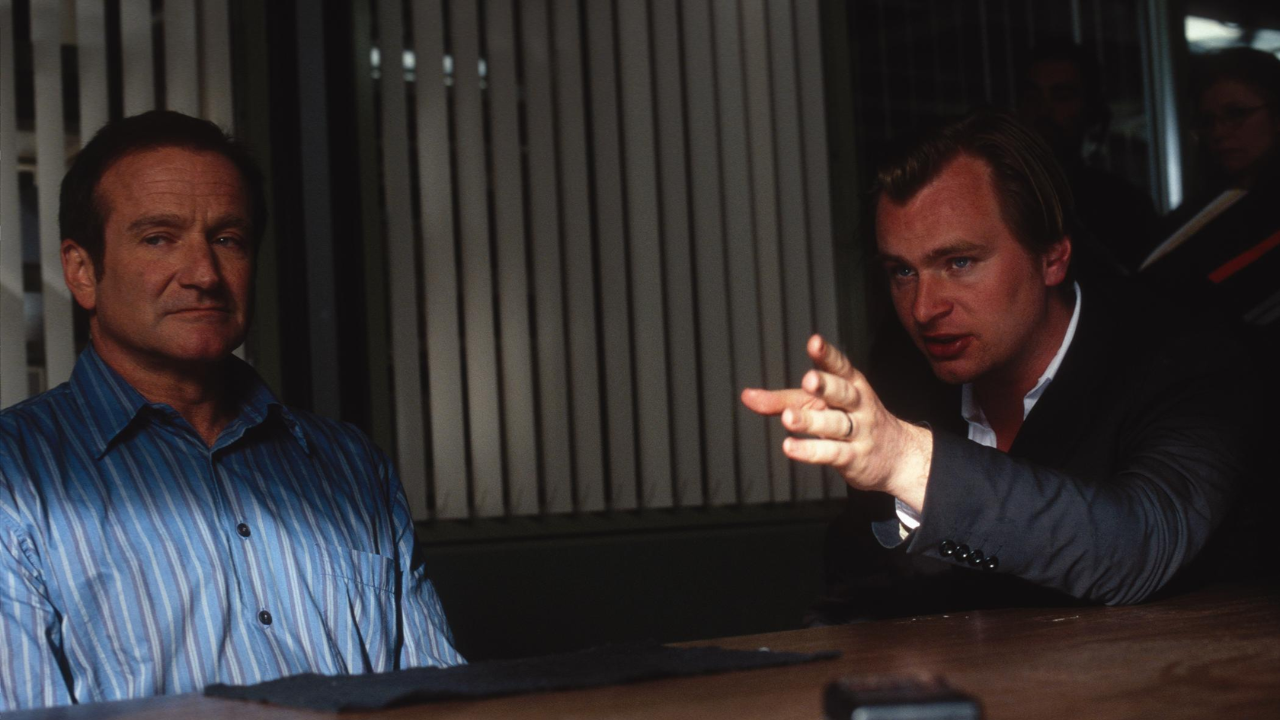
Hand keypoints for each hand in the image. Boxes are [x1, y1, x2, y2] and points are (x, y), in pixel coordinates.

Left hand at [740, 334, 931, 510]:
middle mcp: (858, 404)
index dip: (827, 355)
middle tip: (808, 380)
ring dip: (811, 420)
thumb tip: (746, 396)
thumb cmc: (851, 421)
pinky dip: (811, 450)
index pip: (840, 366)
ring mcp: (859, 431)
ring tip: (788, 417)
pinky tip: (790, 447)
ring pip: (835, 424)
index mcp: (851, 384)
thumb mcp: (819, 405)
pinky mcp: (856, 458)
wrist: (897, 456)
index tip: (814, 342)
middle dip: (826, 386)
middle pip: (842, 393)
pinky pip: (832, 452)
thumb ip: (783, 400)